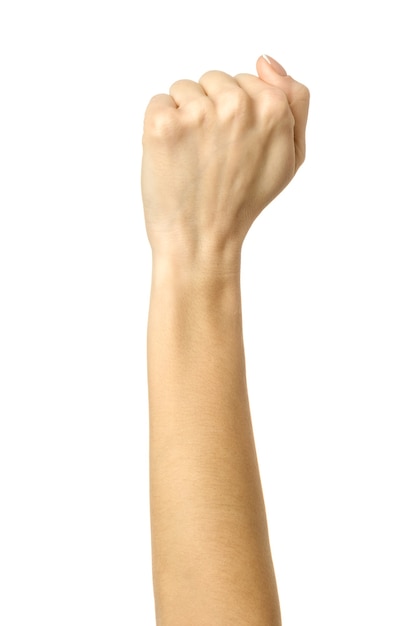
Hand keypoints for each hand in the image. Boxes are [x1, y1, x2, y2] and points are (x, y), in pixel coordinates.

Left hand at [141, 55, 308, 263]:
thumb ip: (295, 101)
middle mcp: (237, 105)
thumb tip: (265, 60)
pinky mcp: (162, 125)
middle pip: (213, 81)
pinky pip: (158, 104)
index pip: (246, 80)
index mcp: (272, 108)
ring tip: (193, 160)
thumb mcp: (292, 156)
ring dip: (185, 119)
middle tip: (214, 158)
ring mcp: (197, 114)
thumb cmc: (245, 201)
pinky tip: (173, 159)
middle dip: (211, 112)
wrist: (204, 242)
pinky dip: (160, 129)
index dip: (238, 116)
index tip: (237, 149)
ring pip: (184, 90)